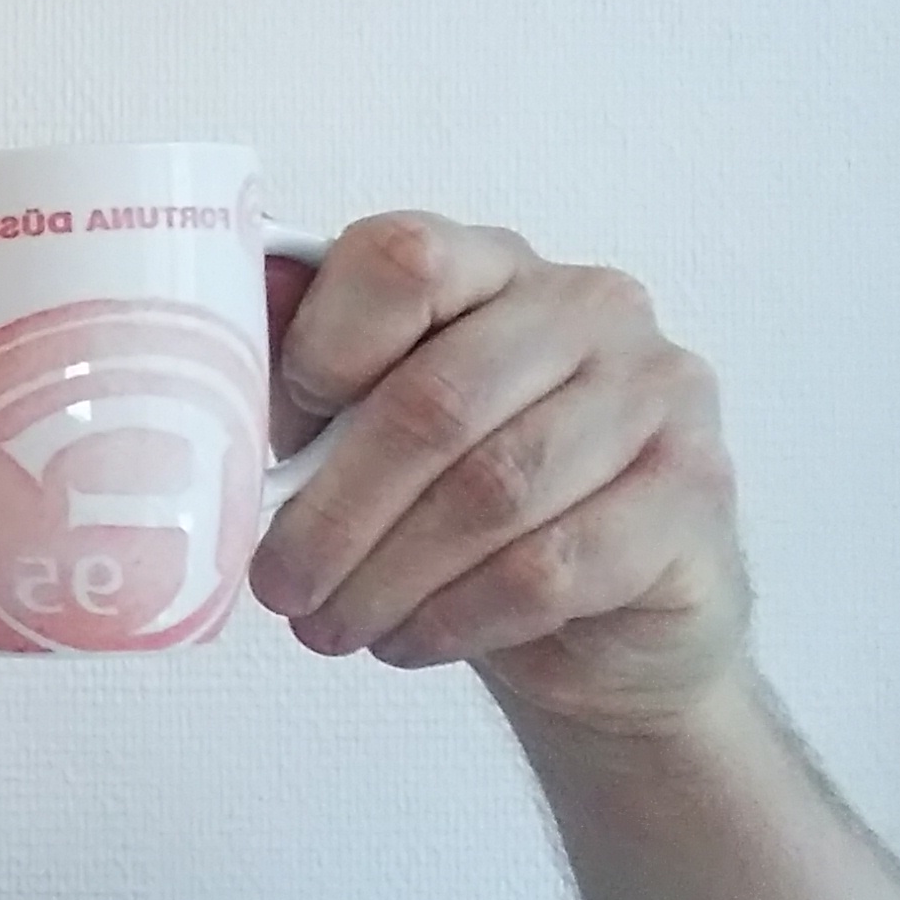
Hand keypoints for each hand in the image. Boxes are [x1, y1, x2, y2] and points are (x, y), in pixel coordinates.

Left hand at [245, 211, 754, 739]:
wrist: (605, 622)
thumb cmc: (463, 504)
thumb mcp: (372, 431)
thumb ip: (307, 381)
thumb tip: (205, 361)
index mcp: (493, 264)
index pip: (400, 259)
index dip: (314, 354)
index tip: (267, 447)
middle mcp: (589, 306)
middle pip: (434, 400)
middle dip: (335, 512)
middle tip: (277, 587)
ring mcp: (659, 392)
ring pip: (491, 492)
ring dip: (386, 577)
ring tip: (330, 627)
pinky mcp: (694, 493)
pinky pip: (552, 566)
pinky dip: (457, 616)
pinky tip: (409, 640)